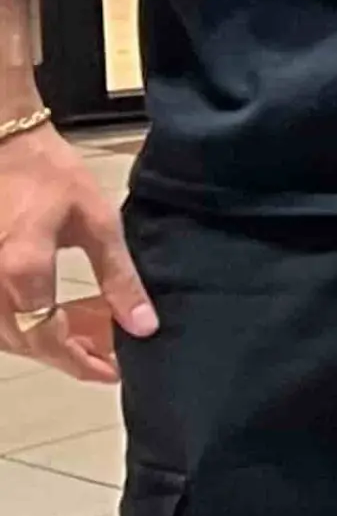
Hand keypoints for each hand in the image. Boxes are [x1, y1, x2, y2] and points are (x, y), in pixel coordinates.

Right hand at [0, 113, 150, 382]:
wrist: (3, 144)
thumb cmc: (52, 175)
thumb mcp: (98, 222)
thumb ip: (118, 278)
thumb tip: (144, 326)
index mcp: (22, 272)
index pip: (49, 339)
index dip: (82, 361)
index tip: (115, 371)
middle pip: (27, 343)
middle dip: (70, 354)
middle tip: (111, 354)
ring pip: (11, 335)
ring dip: (50, 341)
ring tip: (95, 333)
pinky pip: (2, 316)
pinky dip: (33, 322)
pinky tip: (66, 314)